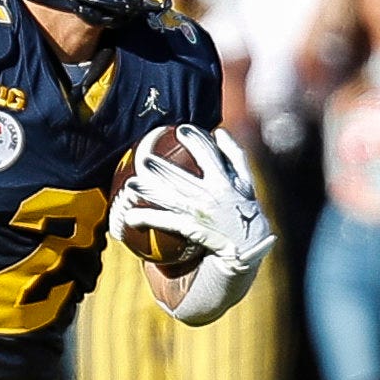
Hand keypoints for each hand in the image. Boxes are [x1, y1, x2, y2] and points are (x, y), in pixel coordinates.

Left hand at [115, 125, 275, 271]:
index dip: (198, 141)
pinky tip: (130, 218)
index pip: (210, 155)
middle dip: (163, 168)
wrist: (250, 250)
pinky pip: (166, 221)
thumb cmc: (245, 214)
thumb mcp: (246, 185)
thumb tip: (218, 133)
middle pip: (183, 179)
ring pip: (172, 198)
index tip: (182, 129)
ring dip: (150, 190)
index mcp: (230, 181)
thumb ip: (234, 158)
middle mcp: (217, 194)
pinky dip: (147, 218)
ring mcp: (205, 211)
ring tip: (131, 185)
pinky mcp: (195, 228)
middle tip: (143, 159)